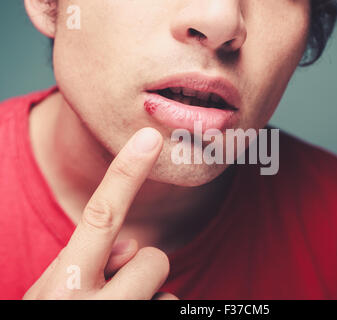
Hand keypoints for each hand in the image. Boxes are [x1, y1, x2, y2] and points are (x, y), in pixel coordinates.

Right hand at [23, 128, 177, 299]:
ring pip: (165, 289)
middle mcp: (93, 309)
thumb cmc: (55, 314)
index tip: (149, 138)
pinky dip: (151, 309)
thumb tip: (133, 246)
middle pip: (152, 257)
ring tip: (115, 310)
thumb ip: (84, 259)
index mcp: (63, 288)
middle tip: (114, 290)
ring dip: (144, 295)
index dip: (125, 174)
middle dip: (140, 267)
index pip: (100, 217)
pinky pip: (168, 307)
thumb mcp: (54, 291)